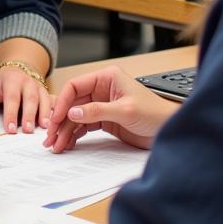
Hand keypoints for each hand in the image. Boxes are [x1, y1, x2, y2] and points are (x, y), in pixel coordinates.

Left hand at [0, 64, 51, 133]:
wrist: (16, 71)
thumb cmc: (0, 84)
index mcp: (11, 80)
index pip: (11, 98)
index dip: (10, 114)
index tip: (9, 129)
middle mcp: (28, 82)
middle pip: (30, 99)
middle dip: (29, 115)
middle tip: (27, 131)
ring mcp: (40, 87)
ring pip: (44, 100)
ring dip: (45, 115)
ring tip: (45, 129)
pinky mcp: (48, 94)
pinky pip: (54, 103)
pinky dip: (56, 113)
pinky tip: (56, 124)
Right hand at [45, 66, 177, 152]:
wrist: (171, 131)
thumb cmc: (156, 114)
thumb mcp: (125, 110)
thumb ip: (97, 111)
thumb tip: (72, 113)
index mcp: (106, 78)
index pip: (75, 86)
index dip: (62, 102)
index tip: (56, 119)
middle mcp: (102, 89)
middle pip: (73, 103)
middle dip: (61, 121)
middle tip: (51, 137)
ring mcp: (102, 105)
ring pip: (76, 117)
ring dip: (65, 131)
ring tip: (57, 145)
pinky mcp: (105, 120)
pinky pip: (84, 126)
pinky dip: (75, 135)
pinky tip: (68, 144)